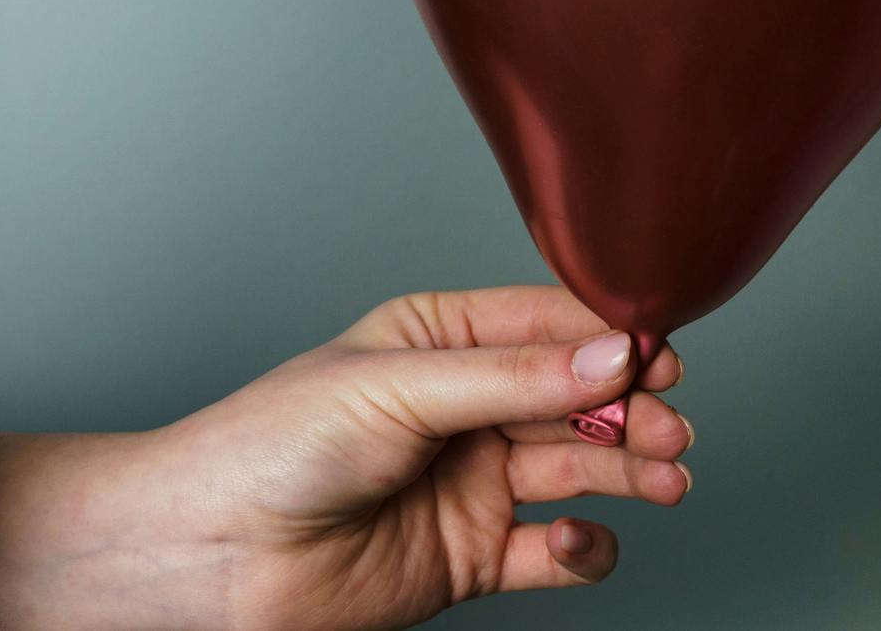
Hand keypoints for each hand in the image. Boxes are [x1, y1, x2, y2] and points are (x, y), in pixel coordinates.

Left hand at [0, 286, 694, 629]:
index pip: (549, 324)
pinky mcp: (471, 556)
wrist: (213, 557)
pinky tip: (583, 537)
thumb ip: (514, 377)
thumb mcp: (398, 388)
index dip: (612, 338)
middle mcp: (463, 408)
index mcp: (440, 340)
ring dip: (628, 470)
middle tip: (667, 424)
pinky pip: (555, 550)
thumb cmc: (272, 448)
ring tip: (664, 476)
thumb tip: (613, 352)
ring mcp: (470, 482)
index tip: (661, 352)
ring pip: (579, 468)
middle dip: (631, 408)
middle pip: (577, 398)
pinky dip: (586, 545)